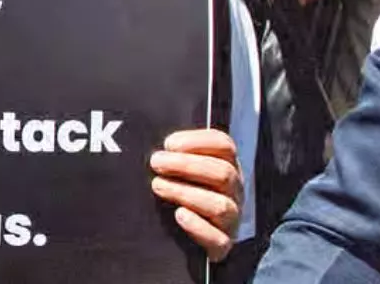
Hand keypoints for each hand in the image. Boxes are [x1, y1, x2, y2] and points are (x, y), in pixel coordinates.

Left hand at [149, 129, 241, 262]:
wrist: (180, 235)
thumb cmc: (175, 189)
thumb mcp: (176, 168)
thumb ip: (170, 153)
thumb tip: (145, 135)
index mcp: (226, 165)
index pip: (223, 145)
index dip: (197, 141)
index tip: (168, 143)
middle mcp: (234, 191)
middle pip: (223, 172)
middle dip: (186, 165)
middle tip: (156, 162)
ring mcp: (231, 219)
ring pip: (220, 205)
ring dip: (186, 193)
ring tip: (158, 186)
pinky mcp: (222, 244)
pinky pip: (219, 239)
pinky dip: (198, 227)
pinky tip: (179, 216)